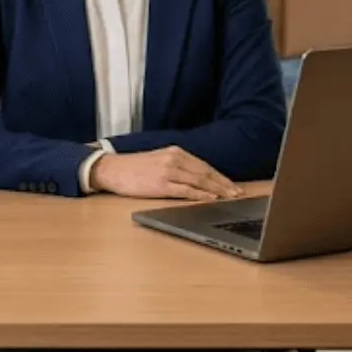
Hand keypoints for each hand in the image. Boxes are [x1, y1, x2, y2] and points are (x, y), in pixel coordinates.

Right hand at [89, 147, 242, 200]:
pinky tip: (211, 198)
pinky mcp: (161, 185)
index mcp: (175, 152)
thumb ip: (178, 165)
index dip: (220, 176)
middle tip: (238, 193)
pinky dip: (200, 194)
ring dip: (217, 190)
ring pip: (199, 181)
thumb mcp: (159, 159)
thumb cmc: (135, 168)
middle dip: (224, 183)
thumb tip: (198, 177)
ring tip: (230, 197)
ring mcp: (168, 172)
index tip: (233, 185)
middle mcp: (174, 159)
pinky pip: (186, 190)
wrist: (113, 169)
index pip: (204, 165)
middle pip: (205, 172)